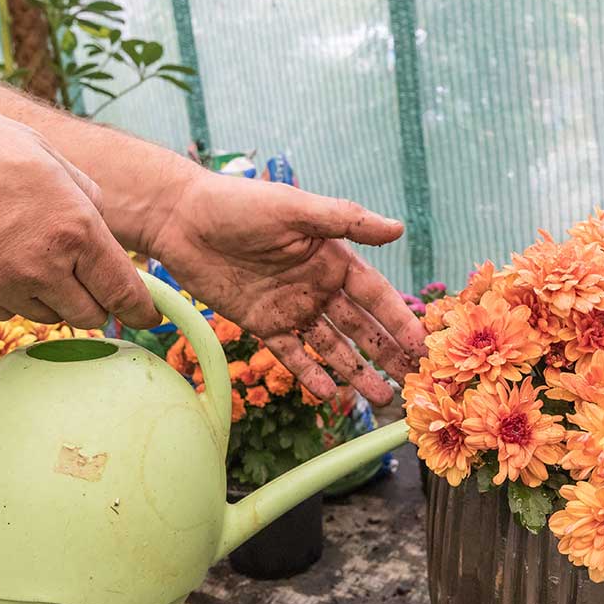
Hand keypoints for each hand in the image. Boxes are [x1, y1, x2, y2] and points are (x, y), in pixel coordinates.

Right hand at [0, 83, 158, 328]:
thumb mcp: (36, 148)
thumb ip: (81, 187)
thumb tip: (102, 213)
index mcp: (75, 227)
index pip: (124, 289)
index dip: (142, 309)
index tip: (150, 318)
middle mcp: (44, 266)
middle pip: (90, 314)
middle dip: (94, 302)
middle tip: (88, 282)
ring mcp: (2, 286)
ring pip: (48, 314)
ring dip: (51, 298)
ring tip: (30, 256)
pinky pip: (6, 309)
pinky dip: (11, 296)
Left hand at [148, 170, 426, 405]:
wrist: (179, 219)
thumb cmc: (239, 204)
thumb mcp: (295, 209)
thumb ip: (345, 221)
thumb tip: (398, 228)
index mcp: (332, 258)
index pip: (376, 296)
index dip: (400, 321)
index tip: (423, 346)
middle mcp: (317, 286)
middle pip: (360, 327)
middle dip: (387, 354)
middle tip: (412, 381)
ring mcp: (291, 307)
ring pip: (331, 347)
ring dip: (356, 371)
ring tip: (380, 398)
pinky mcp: (261, 323)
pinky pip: (291, 354)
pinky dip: (309, 374)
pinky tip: (328, 394)